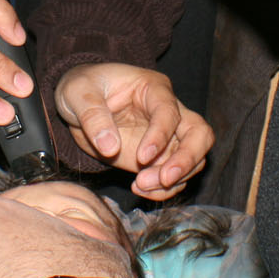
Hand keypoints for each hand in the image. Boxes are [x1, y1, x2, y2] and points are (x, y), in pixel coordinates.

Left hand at [55, 63, 212, 199]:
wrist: (78, 104)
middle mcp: (169, 111)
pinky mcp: (159, 157)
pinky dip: (163, 189)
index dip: (160, 136)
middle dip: (187, 160)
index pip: (170, 112)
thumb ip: (92, 116)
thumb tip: (110, 147)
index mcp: (153, 88)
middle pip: (200, 133)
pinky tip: (140, 189)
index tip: (141, 158)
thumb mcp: (77, 92)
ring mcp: (167, 136)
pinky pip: (175, 177)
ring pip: (194, 159)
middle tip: (164, 179)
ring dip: (173, 179)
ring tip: (141, 185)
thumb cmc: (82, 88)